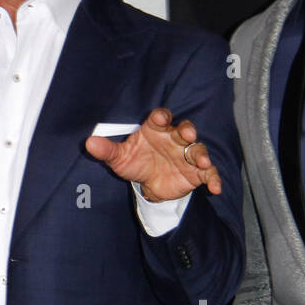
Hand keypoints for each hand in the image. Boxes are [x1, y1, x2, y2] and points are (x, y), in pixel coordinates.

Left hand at [84, 108, 221, 200]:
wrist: (149, 184)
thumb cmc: (136, 162)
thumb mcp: (120, 158)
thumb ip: (107, 150)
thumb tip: (89, 143)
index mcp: (156, 130)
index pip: (160, 117)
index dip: (161, 116)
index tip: (159, 118)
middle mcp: (175, 138)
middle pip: (184, 129)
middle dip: (187, 130)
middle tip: (188, 134)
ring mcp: (187, 154)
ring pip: (198, 150)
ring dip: (201, 154)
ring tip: (202, 162)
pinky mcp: (197, 172)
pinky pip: (209, 174)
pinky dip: (214, 179)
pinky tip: (215, 188)